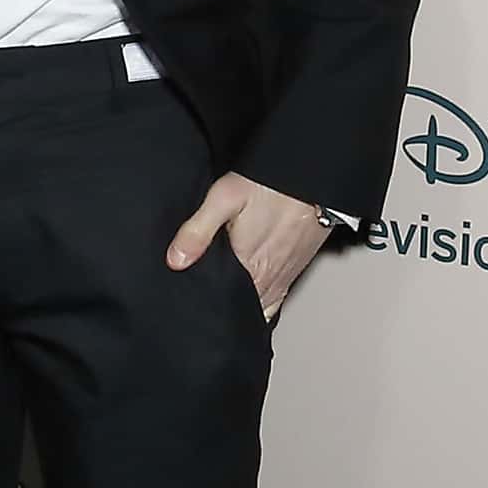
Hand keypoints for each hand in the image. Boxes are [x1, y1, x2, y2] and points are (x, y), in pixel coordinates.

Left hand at [167, 173, 328, 317]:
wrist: (312, 179)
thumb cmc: (271, 186)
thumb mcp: (224, 198)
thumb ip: (198, 231)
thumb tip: (176, 260)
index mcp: (249, 267)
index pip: (222, 303)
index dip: (205, 303)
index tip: (192, 299)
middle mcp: (268, 279)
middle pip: (240, 308)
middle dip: (222, 307)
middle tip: (205, 297)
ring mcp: (284, 277)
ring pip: (258, 307)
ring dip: (242, 307)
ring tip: (224, 298)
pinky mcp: (295, 271)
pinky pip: (275, 302)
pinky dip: (261, 304)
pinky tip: (250, 295)